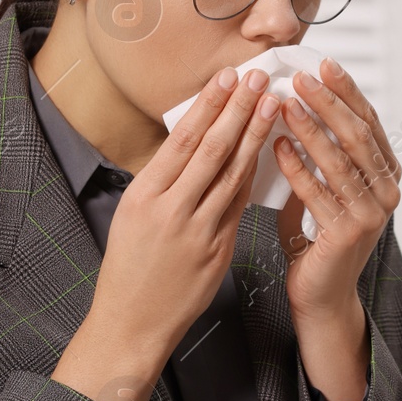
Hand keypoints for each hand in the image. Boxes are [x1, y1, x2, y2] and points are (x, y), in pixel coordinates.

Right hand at [51, 65, 278, 400]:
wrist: (132, 323)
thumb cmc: (129, 268)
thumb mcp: (132, 215)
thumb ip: (163, 181)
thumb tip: (191, 143)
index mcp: (144, 196)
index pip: (183, 140)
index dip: (210, 106)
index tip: (228, 78)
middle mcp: (171, 211)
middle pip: (212, 150)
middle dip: (238, 110)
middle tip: (260, 78)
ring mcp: (198, 233)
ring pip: (233, 175)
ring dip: (255, 136)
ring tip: (272, 105)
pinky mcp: (218, 252)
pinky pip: (239, 205)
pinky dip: (255, 176)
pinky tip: (268, 153)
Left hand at [273, 56, 400, 400]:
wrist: (320, 296)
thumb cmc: (317, 240)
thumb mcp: (324, 188)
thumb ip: (319, 153)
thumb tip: (291, 105)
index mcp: (385, 175)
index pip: (368, 122)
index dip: (347, 92)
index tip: (323, 65)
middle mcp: (386, 192)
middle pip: (357, 135)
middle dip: (328, 102)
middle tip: (301, 77)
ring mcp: (372, 215)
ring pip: (340, 160)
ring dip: (310, 128)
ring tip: (283, 105)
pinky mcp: (349, 234)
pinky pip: (319, 192)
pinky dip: (297, 167)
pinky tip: (277, 146)